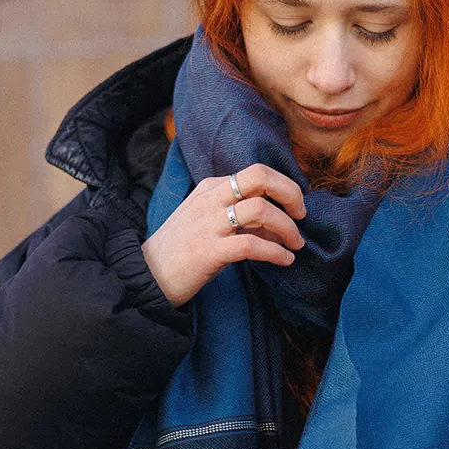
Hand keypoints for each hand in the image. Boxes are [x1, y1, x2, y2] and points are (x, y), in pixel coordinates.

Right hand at [142, 163, 307, 306]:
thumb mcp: (209, 223)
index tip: (295, 207)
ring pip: (261, 210)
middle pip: (260, 177)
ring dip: (287, 228)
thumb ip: (242, 218)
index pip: (256, 173)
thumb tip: (279, 225)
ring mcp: (208, 224)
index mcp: (210, 187)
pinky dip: (276, 253)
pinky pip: (252, 245)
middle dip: (290, 193)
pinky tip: (284, 260)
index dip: (283, 187)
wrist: (146, 275)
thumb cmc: (182, 249)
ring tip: (295, 245)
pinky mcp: (209, 251)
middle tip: (301, 215)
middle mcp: (210, 200)